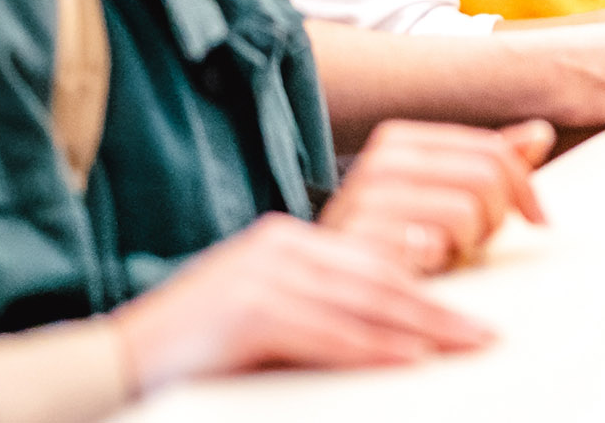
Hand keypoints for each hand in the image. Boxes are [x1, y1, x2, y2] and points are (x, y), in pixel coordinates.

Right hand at [111, 214, 492, 390]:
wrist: (117, 363)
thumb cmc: (200, 350)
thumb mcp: (272, 314)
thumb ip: (328, 309)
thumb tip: (401, 334)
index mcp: (290, 242)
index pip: (378, 259)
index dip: (434, 285)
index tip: (476, 313)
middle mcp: (281, 247)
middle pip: (381, 278)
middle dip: (441, 311)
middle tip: (487, 336)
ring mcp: (261, 277)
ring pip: (363, 303)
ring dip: (423, 329)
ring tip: (467, 346)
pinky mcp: (247, 313)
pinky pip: (325, 333)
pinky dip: (371, 349)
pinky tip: (408, 360)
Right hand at [321, 120, 552, 273]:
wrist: (320, 282)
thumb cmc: (389, 237)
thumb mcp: (440, 192)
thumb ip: (487, 162)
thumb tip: (540, 133)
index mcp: (400, 141)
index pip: (492, 150)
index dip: (525, 188)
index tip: (537, 220)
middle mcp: (379, 162)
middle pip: (486, 178)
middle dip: (496, 218)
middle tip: (475, 241)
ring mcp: (365, 201)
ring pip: (466, 212)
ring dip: (468, 244)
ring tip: (445, 253)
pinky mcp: (363, 242)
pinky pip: (434, 245)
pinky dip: (441, 261)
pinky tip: (423, 266)